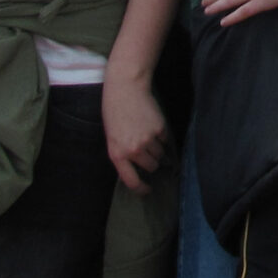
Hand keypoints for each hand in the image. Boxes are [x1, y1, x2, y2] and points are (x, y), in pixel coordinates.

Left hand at [102, 71, 166, 195]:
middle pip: (151, 166)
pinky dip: (162, 136)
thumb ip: (123, 154)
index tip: (148, 189)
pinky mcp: (159, 129)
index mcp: (117, 154)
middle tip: (148, 152)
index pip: (132, 181)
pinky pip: (165, 140)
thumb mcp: (112, 137)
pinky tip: (152, 124)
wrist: (125, 88)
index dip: (142, 188)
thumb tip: (137, 168)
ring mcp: (148, 140)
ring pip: (160, 154)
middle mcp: (133, 150)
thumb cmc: (114, 112)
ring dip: (157, 149)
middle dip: (152, 162)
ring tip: (148, 135)